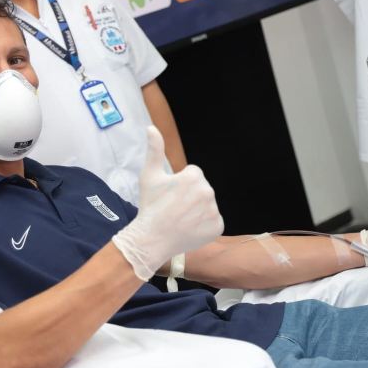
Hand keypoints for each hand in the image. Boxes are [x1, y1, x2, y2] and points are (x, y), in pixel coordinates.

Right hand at [112, 126, 223, 280]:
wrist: (151, 239)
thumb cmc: (150, 206)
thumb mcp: (149, 175)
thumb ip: (155, 150)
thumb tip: (151, 127)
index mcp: (194, 176)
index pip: (193, 175)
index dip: (179, 185)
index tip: (169, 196)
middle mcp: (208, 191)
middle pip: (201, 190)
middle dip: (190, 197)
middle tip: (174, 209)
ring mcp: (214, 211)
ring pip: (207, 205)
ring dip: (197, 211)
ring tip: (180, 219)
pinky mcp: (217, 226)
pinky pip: (212, 222)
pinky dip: (203, 226)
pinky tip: (189, 229)